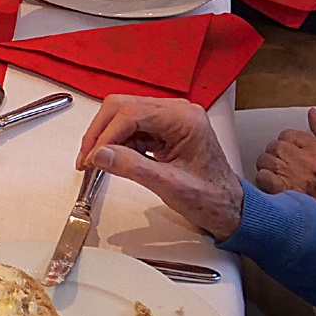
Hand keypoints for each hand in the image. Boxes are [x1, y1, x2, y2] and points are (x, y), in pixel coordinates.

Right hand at [75, 95, 244, 239]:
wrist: (228, 208)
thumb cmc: (211, 198)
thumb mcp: (170, 186)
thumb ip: (132, 167)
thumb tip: (100, 155)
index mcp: (184, 119)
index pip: (132, 114)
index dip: (106, 135)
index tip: (91, 157)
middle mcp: (177, 112)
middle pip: (123, 107)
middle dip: (100, 133)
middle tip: (86, 159)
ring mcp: (169, 119)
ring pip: (123, 116)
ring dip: (105, 138)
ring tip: (93, 162)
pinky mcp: (163, 130)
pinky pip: (131, 128)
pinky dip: (115, 143)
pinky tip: (109, 159)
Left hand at [256, 110, 315, 214]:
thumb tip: (312, 113)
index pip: (288, 134)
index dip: (287, 143)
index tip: (291, 153)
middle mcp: (310, 162)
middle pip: (274, 146)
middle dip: (275, 154)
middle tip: (282, 165)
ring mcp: (297, 178)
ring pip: (265, 161)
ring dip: (268, 168)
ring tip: (278, 177)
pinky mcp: (287, 194)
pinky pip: (263, 178)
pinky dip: (265, 182)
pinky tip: (275, 188)